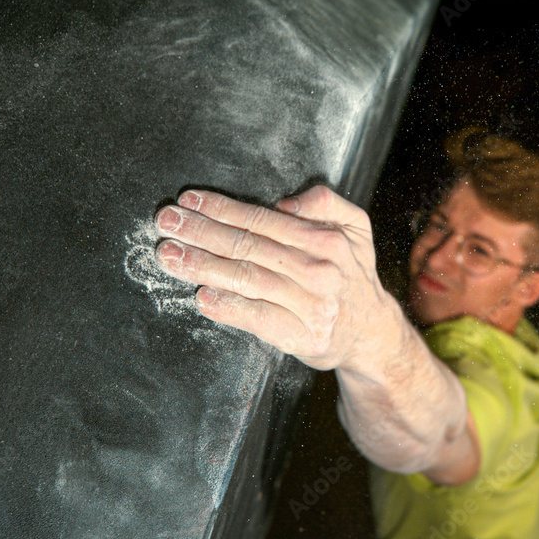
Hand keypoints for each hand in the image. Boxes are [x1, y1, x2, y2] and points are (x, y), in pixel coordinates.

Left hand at [153, 185, 400, 370]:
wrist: (372, 332)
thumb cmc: (351, 275)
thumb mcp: (355, 226)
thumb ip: (325, 202)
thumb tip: (284, 203)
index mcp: (326, 240)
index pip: (263, 219)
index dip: (222, 209)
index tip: (190, 202)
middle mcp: (319, 270)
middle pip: (249, 246)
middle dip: (201, 232)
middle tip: (166, 223)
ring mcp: (311, 305)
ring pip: (247, 279)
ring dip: (203, 266)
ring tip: (171, 256)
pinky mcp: (302, 336)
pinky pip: (259, 318)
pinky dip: (228, 307)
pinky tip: (202, 297)